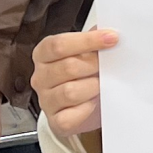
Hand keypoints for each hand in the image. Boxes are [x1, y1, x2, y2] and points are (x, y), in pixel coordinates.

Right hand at [32, 27, 112, 142]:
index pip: (59, 44)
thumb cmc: (82, 75)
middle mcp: (40, 77)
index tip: (112, 38)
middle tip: (111, 64)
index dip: (87, 40)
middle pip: (68, 67)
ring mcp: (46, 100)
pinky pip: (72, 115)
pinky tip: (93, 101)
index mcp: (43, 54)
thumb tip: (107, 30)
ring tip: (102, 83)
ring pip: (71, 91)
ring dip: (93, 86)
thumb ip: (92, 41)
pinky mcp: (56, 121)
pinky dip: (87, 108)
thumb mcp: (84, 54)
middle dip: (95, 64)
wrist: (79, 108)